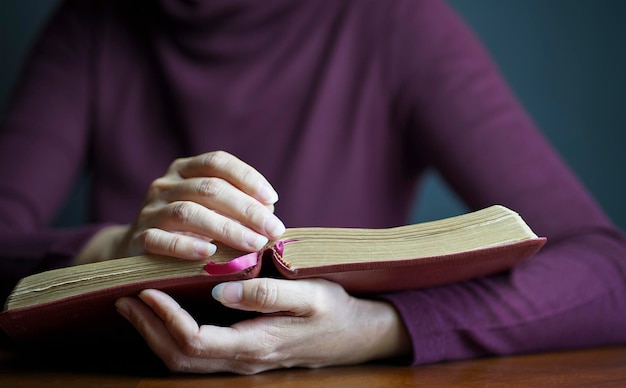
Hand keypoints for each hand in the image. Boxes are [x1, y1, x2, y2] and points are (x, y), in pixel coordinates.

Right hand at [75, 151, 284, 263]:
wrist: (136, 249)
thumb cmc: (187, 229)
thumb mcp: (209, 210)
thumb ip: (236, 206)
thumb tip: (270, 213)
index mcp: (184, 170)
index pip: (218, 162)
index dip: (247, 178)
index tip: (273, 200)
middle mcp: (165, 185)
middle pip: (209, 188)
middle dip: (246, 209)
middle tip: (273, 229)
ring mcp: (149, 210)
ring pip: (189, 212)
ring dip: (226, 228)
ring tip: (253, 243)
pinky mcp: (138, 238)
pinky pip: (162, 240)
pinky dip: (187, 246)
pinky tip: (210, 254)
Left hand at [115, 278, 411, 374]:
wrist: (355, 334)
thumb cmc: (333, 310)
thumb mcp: (309, 295)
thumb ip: (266, 295)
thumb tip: (221, 291)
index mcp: (254, 345)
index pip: (194, 341)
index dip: (164, 318)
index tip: (145, 289)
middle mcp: (242, 360)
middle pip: (180, 357)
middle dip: (148, 329)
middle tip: (124, 298)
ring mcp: (241, 361)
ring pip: (186, 360)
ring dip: (156, 334)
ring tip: (136, 305)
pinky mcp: (243, 353)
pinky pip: (199, 353)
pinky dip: (174, 334)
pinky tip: (168, 313)